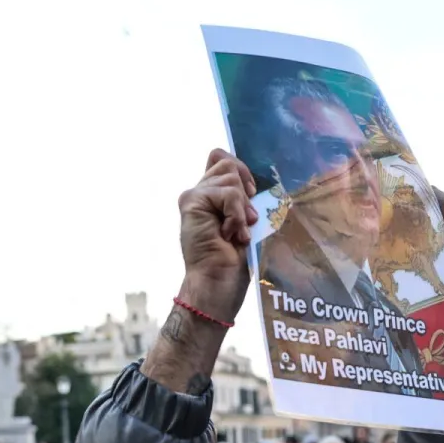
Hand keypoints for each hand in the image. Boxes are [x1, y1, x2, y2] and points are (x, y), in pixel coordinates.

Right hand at [177, 150, 255, 324]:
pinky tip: (229, 234)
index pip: (221, 159)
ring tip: (236, 233)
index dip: (241, 171)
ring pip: (230, 177)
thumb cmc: (231, 263)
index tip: (251, 195)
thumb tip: (250, 182)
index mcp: (209, 197)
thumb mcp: (243, 223)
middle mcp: (198, 193)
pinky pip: (228, 193)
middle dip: (244, 191)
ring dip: (242, 208)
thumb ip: (241, 199)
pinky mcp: (192, 201)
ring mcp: (193, 197)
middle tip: (247, 220)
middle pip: (227, 163)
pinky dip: (237, 215)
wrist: (217, 283)